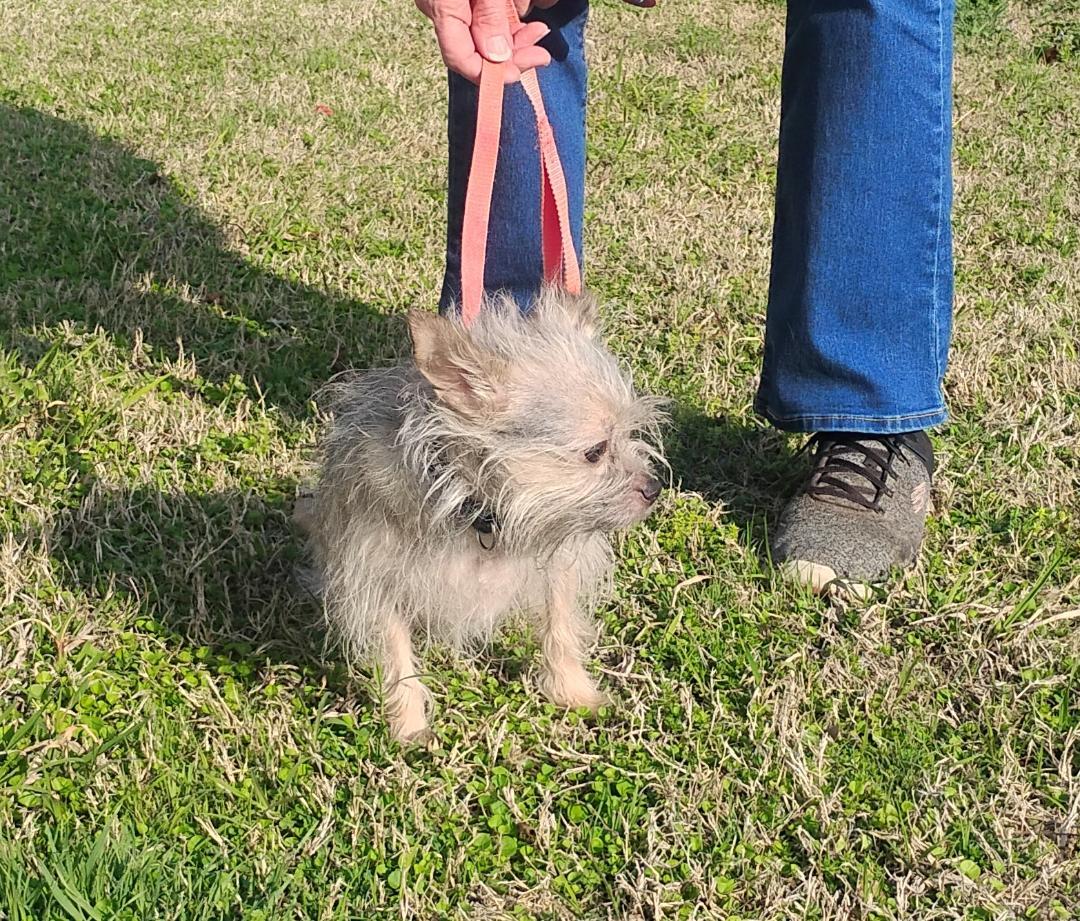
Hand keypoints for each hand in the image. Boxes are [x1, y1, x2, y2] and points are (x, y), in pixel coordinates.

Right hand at [415, 0, 557, 82]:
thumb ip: (489, 17)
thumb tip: (498, 57)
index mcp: (442, 8)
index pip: (461, 59)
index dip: (491, 74)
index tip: (520, 73)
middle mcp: (441, 10)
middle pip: (476, 50)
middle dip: (512, 55)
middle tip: (541, 54)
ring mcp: (450, 4)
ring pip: (483, 34)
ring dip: (514, 37)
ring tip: (539, 30)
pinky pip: (483, 17)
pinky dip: (505, 20)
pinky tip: (524, 15)